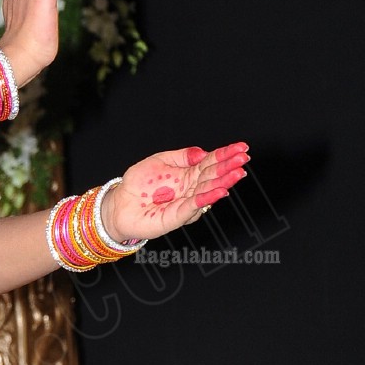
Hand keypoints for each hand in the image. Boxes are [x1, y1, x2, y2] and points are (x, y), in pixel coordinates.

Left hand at [102, 143, 249, 241]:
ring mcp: (185, 203)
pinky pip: (191, 208)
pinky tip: (218, 192)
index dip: (226, 155)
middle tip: (244, 158)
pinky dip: (205, 200)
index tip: (242, 147)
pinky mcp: (175, 217)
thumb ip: (181, 156)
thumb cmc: (138, 184)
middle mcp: (190, 189)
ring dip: (223, 183)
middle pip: (213, 176)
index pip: (211, 162)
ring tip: (237, 174)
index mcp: (188, 174)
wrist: (119, 204)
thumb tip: (202, 152)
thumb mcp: (159, 160)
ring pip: (207, 192)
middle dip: (230, 167)